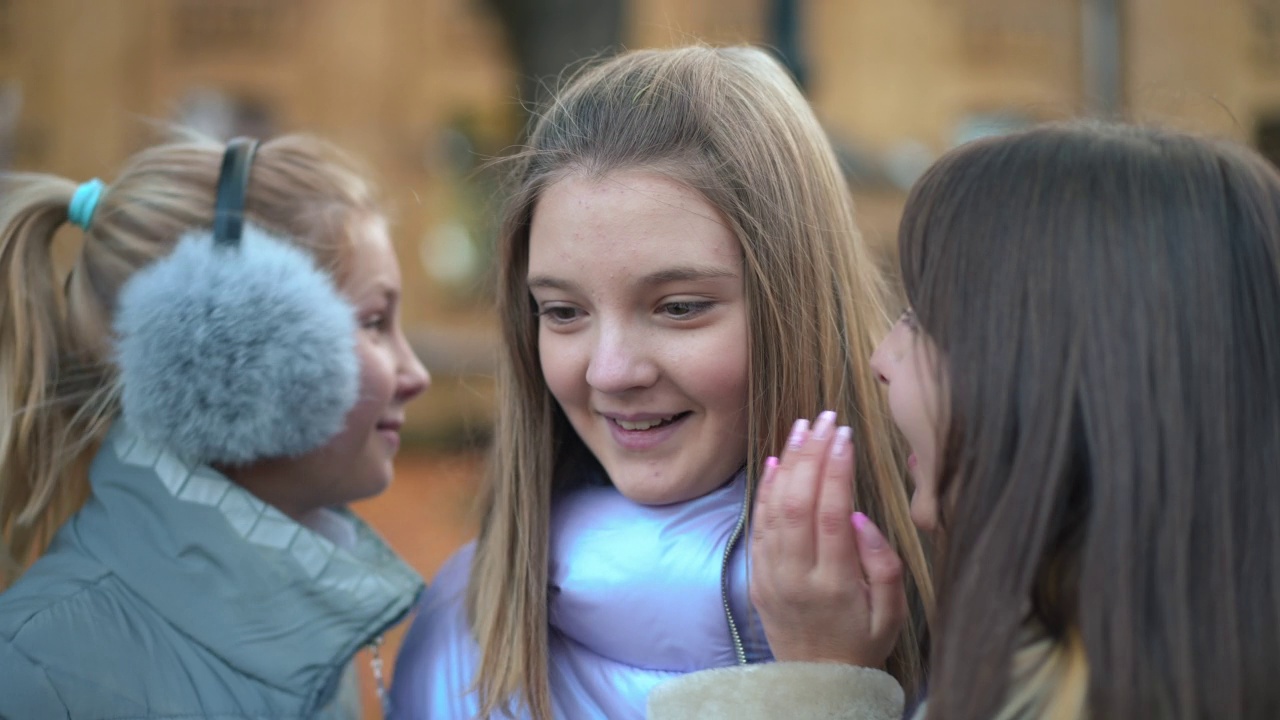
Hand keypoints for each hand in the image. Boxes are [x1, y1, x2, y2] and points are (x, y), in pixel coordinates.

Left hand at [749, 411, 907, 667]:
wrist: (816, 682)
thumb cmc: (863, 642)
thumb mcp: (892, 613)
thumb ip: (882, 565)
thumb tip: (859, 517)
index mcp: (833, 585)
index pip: (831, 515)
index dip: (837, 471)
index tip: (845, 435)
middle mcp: (795, 577)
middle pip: (798, 503)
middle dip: (811, 454)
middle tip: (826, 418)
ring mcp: (771, 575)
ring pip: (774, 508)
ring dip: (787, 462)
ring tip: (803, 427)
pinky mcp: (756, 575)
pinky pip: (758, 524)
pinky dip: (765, 489)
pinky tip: (776, 459)